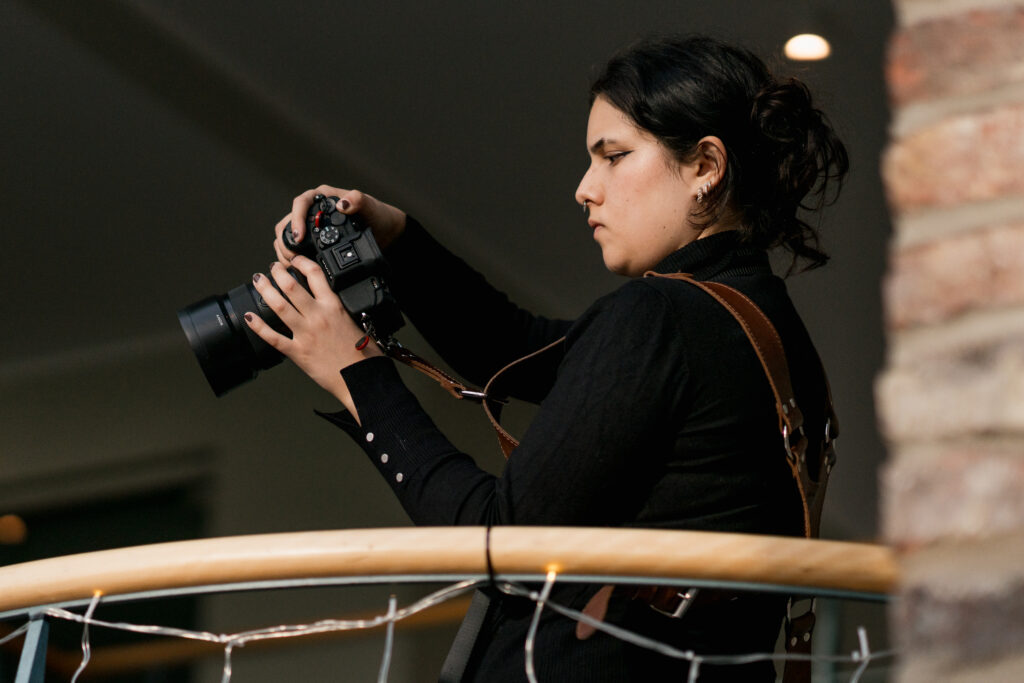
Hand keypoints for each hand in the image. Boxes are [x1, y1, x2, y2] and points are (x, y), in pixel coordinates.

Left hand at [244, 255, 382, 419]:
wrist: (362, 379)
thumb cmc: (365, 355)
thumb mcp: (358, 322)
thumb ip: (341, 310)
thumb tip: (332, 303)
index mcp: (334, 306)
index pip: (315, 274)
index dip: (301, 262)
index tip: (294, 260)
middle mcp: (318, 316)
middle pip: (291, 286)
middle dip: (277, 272)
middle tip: (272, 268)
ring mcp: (306, 334)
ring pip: (279, 306)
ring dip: (265, 290)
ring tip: (258, 281)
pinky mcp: (298, 352)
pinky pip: (273, 337)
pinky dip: (258, 326)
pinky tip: (249, 317)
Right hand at [274, 185, 406, 264]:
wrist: (384, 232)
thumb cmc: (377, 215)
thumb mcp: (369, 207)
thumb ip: (358, 201)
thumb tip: (343, 204)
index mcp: (322, 198)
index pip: (301, 203)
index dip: (295, 219)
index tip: (298, 236)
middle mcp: (314, 210)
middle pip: (288, 221)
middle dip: (286, 238)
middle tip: (292, 256)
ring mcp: (312, 226)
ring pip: (288, 235)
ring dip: (286, 249)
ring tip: (291, 264)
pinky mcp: (313, 241)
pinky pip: (297, 247)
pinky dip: (294, 257)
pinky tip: (296, 268)